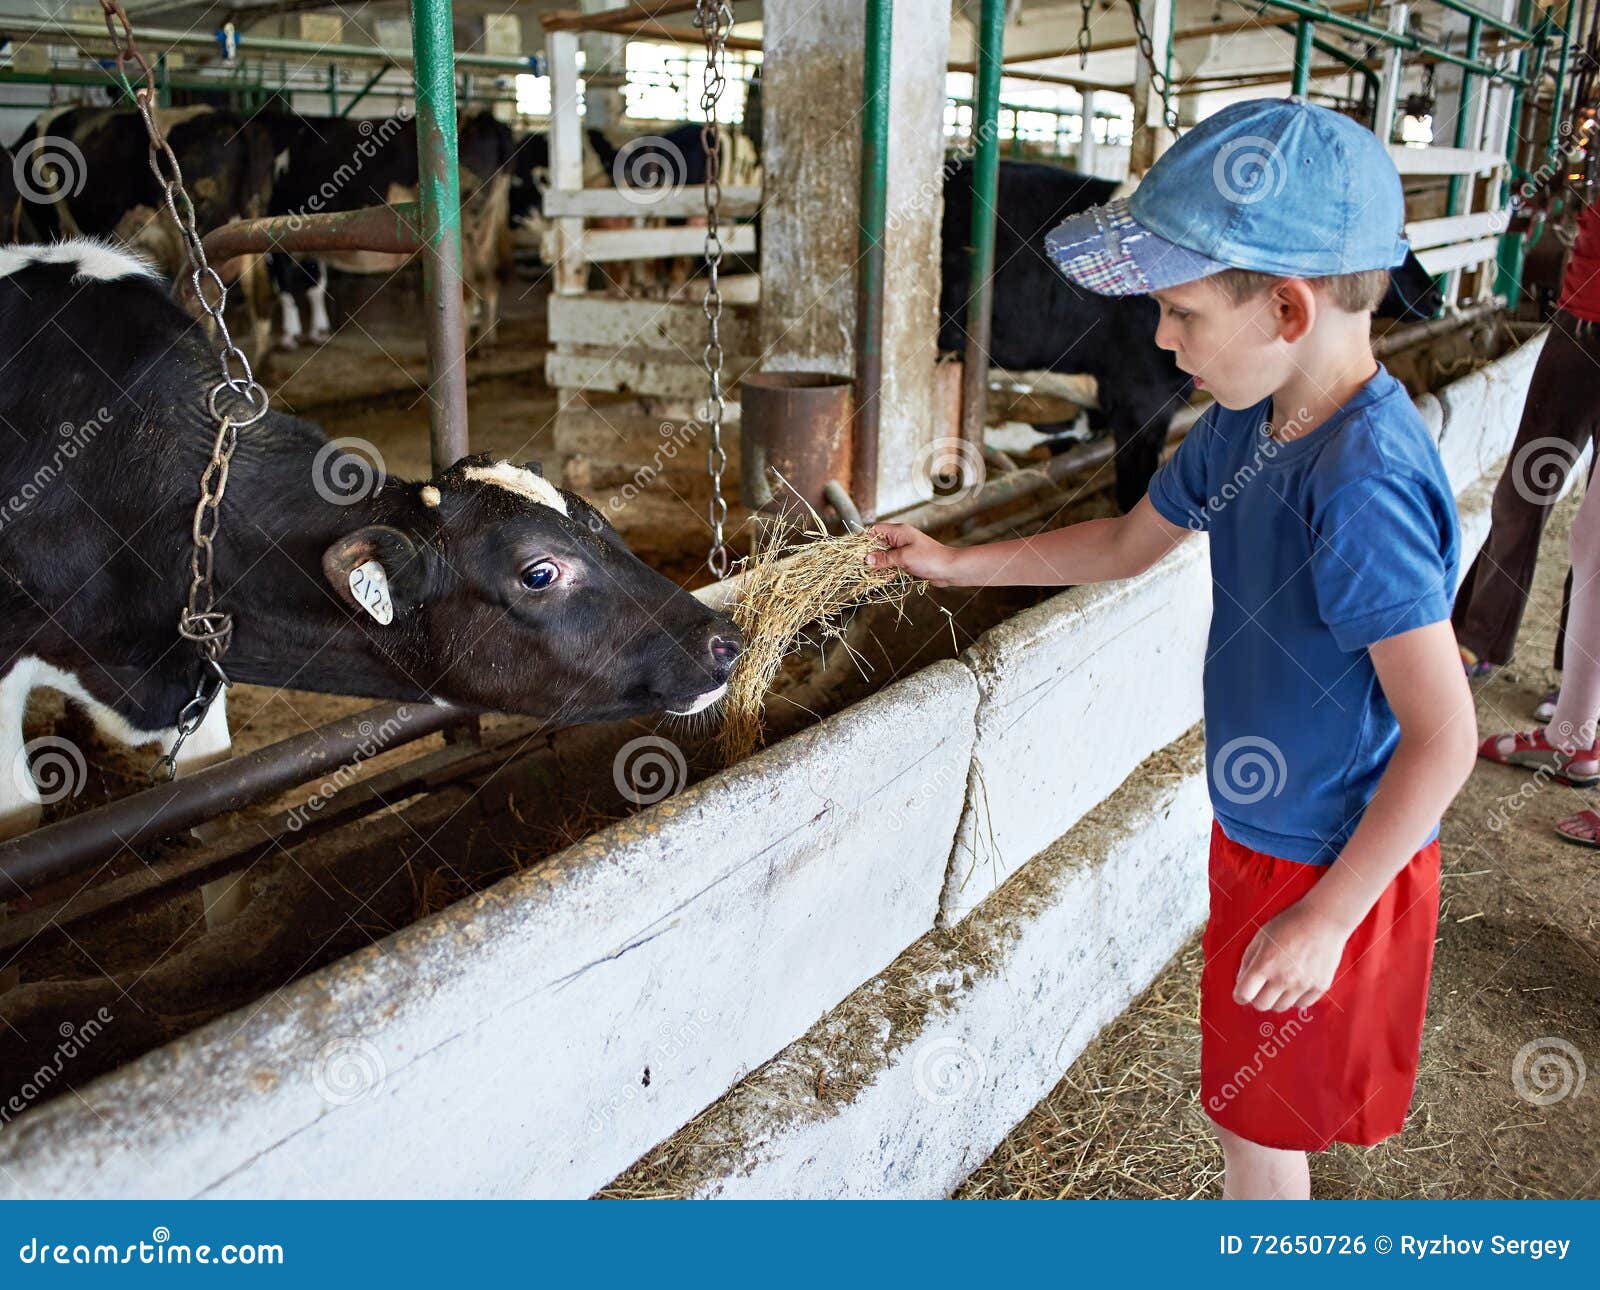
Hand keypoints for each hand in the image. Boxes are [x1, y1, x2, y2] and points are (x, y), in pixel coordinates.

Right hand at [866, 523, 962, 585]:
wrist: (949, 569)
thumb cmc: (930, 558)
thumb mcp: (904, 557)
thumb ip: (884, 558)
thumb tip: (867, 559)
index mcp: (899, 531)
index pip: (875, 530)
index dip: (864, 539)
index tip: (856, 551)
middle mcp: (900, 539)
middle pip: (878, 544)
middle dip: (869, 554)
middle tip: (860, 565)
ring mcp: (904, 550)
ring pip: (884, 556)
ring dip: (878, 565)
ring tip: (869, 574)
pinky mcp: (908, 561)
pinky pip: (892, 564)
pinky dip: (886, 570)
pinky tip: (882, 578)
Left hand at [1233, 899, 1348, 1011]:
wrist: (1323, 920)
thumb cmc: (1290, 924)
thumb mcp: (1260, 937)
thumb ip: (1248, 960)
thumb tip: (1241, 981)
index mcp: (1264, 964)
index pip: (1243, 994)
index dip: (1240, 994)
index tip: (1242, 992)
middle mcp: (1283, 978)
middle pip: (1262, 1005)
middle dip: (1257, 997)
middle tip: (1261, 987)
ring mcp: (1302, 985)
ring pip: (1281, 1007)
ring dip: (1276, 998)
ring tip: (1280, 981)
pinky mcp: (1319, 987)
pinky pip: (1302, 1004)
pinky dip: (1296, 998)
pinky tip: (1296, 983)